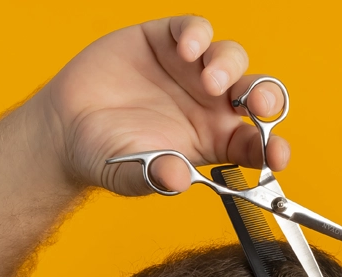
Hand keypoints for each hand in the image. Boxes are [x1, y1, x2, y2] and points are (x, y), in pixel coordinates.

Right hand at [42, 16, 288, 195]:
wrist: (64, 128)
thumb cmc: (106, 156)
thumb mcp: (131, 174)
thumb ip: (154, 176)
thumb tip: (176, 180)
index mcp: (215, 140)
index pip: (256, 143)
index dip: (272, 148)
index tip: (277, 155)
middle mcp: (211, 104)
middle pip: (257, 95)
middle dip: (267, 97)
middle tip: (258, 104)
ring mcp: (192, 70)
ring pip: (231, 59)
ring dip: (229, 66)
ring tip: (209, 80)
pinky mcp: (168, 41)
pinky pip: (195, 30)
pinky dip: (198, 35)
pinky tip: (186, 49)